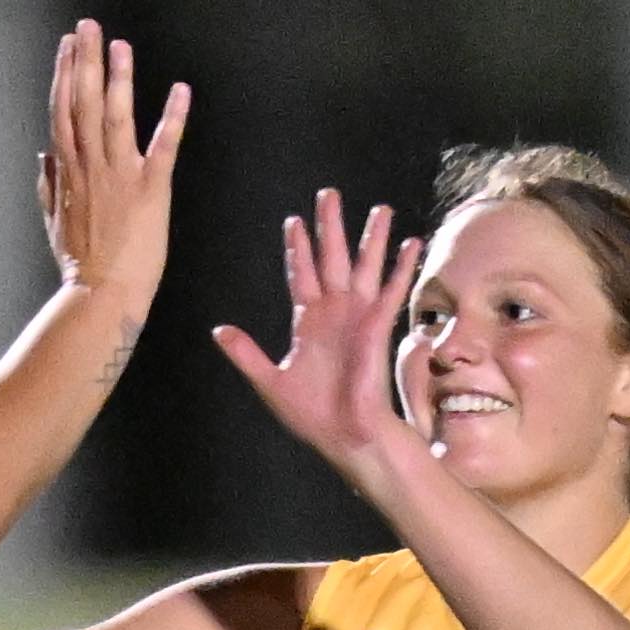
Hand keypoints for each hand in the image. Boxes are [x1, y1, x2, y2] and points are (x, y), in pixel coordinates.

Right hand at [35, 22, 192, 299]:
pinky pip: (163, 148)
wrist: (101, 296)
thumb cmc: (80, 265)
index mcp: (68, 172)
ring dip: (119, 78)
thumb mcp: (55, 222)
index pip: (63, 112)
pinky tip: (180, 90)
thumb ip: (47, 187)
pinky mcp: (151, 190)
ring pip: (116, 117)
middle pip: (84, 103)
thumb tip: (42, 158)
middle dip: (85, 61)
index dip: (65, 75)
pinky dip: (172, 118)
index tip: (66, 46)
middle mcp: (91, 167)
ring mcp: (119, 176)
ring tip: (119, 45)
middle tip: (87, 26)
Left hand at [207, 197, 427, 496]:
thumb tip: (218, 330)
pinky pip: (392, 290)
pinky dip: (402, 266)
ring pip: (365, 266)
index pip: (300, 274)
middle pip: (331, 258)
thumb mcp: (269, 382)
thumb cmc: (311, 414)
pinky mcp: (378, 326)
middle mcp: (334, 312)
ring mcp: (358, 316)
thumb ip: (246, 353)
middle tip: (329, 194)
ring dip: (372, 238)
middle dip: (330, 227)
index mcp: (308, 321)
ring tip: (381, 208)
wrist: (344, 435)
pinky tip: (411, 242)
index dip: (297, 248)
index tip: (293, 221)